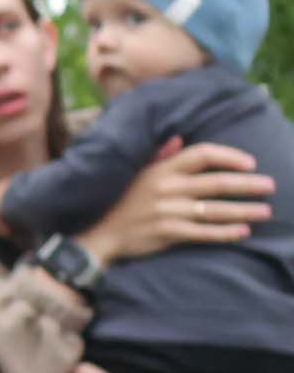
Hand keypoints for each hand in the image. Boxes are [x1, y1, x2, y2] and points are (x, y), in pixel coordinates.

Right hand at [76, 140, 273, 264]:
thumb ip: (161, 156)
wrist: (101, 233)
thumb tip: (180, 139)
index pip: (202, 154)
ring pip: (215, 210)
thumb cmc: (123, 201)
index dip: (229, 157)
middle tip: (271, 186)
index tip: (250, 163)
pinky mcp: (167, 233)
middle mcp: (166, 187)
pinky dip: (225, 233)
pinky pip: (204, 233)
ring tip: (265, 211)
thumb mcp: (137, 173)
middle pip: (217, 182)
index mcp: (161, 169)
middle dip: (249, 184)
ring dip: (245, 211)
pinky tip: (243, 232)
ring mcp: (167, 211)